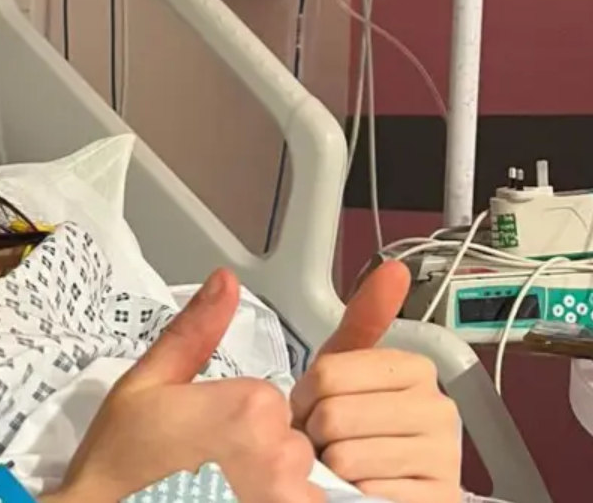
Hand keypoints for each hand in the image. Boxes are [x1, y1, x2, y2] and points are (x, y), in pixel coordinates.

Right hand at [56, 269, 324, 502]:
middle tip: (202, 470)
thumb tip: (226, 280)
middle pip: (288, 441)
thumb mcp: (147, 384)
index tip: (199, 438)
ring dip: (265, 488)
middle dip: (253, 454)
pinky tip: (228, 500)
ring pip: (296, 481)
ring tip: (215, 492)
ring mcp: (285, 499)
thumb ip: (194, 333)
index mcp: (249, 408)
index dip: (233, 418)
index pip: (268, 403)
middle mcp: (278, 455)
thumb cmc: (119, 461)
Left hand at [291, 261, 462, 502]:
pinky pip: (365, 489)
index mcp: (416, 368)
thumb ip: (364, 319)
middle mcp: (439, 408)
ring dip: (331, 466)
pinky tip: (363, 486)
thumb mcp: (350, 367)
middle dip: (316, 433)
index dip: (306, 396)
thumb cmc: (358, 425)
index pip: (326, 373)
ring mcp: (443, 456)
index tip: (319, 404)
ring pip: (346, 455)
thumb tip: (395, 269)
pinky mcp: (437, 497)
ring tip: (345, 462)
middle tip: (330, 440)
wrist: (384, 487)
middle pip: (333, 414)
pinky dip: (351, 492)